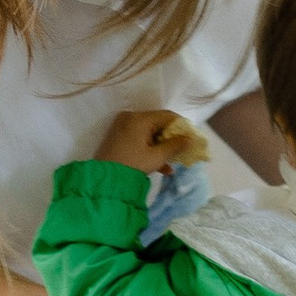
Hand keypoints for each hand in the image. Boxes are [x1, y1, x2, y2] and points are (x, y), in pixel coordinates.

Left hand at [97, 106, 211, 174]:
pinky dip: (149, 149)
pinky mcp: (118, 137)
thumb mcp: (156, 157)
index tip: (191, 138)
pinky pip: (139, 139)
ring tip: (172, 163)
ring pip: (149, 133)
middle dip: (171, 139)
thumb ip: (175, 146)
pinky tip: (161, 167)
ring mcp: (122, 127)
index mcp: (139, 119)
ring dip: (161, 147)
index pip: (167, 116)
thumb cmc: (132, 166)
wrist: (104, 180)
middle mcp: (130, 118)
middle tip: (182, 152)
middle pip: (158, 124)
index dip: (181, 127)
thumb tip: (190, 139)